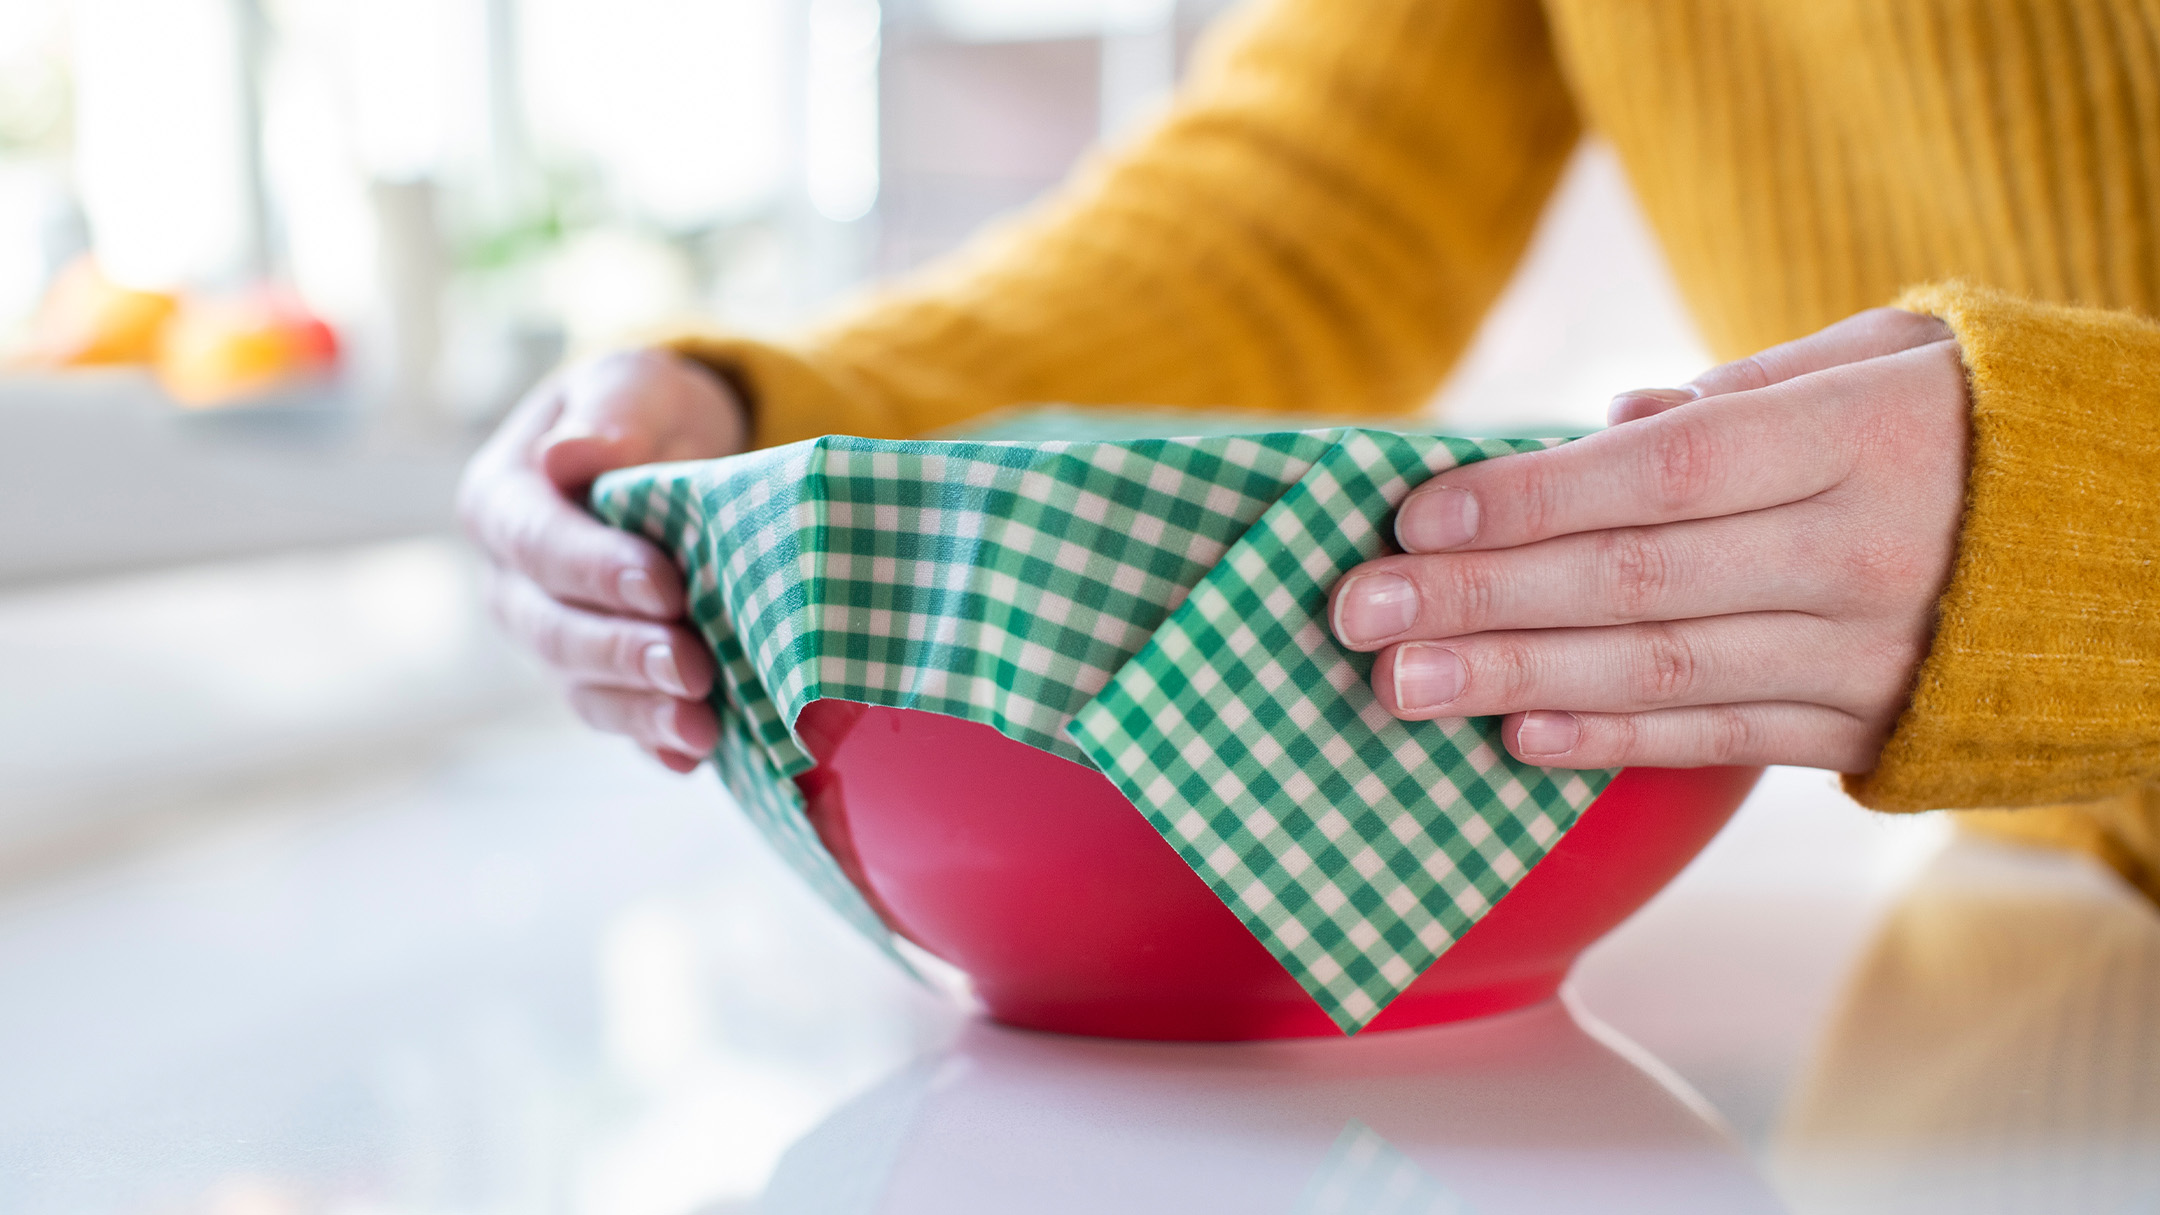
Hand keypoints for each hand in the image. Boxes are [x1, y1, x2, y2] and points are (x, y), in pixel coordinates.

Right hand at [458, 349, 748, 770]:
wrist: (670, 451)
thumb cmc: (643, 411)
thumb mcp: (633, 385)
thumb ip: (612, 412)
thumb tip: (573, 455)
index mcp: (502, 503)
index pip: (540, 544)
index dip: (598, 570)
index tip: (666, 585)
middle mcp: (514, 585)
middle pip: (555, 631)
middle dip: (625, 652)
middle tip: (694, 666)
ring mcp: (555, 640)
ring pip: (582, 689)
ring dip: (642, 712)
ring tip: (701, 727)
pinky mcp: (601, 680)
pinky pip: (621, 720)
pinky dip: (655, 743)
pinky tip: (694, 757)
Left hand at [1327, 308, 1969, 770]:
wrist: (2142, 550)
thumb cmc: (1973, 426)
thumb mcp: (1886, 359)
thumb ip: (1744, 392)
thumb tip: (1605, 427)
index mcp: (1858, 438)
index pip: (1664, 474)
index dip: (1531, 499)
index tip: (1414, 513)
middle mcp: (1860, 553)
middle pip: (1638, 581)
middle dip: (1482, 599)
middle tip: (1358, 611)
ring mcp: (1866, 655)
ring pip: (1665, 672)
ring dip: (1516, 682)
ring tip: (1399, 686)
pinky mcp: (1867, 730)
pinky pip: (1721, 740)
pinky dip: (1614, 740)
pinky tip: (1516, 737)